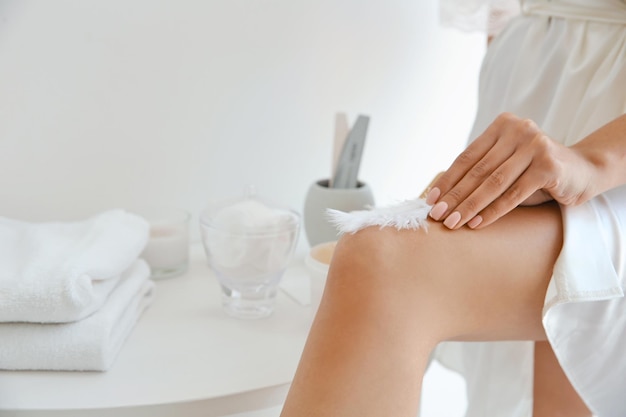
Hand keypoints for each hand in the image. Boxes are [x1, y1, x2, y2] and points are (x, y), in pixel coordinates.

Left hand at [425, 113, 596, 229]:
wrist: (584, 171)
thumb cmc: (535, 172)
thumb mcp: (506, 166)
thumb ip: (481, 171)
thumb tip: (441, 195)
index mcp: (502, 126)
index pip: (467, 157)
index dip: (447, 180)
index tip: (430, 200)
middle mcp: (518, 130)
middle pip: (477, 170)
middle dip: (454, 196)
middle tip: (437, 216)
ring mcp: (535, 146)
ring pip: (493, 182)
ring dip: (469, 205)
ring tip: (453, 222)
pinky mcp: (548, 166)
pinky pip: (513, 194)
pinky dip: (493, 211)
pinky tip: (477, 223)